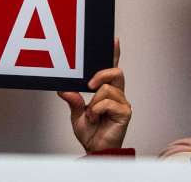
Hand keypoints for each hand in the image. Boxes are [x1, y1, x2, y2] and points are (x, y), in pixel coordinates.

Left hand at [58, 38, 131, 152]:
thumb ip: (73, 101)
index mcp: (107, 91)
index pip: (111, 68)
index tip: (113, 39)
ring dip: (94, 101)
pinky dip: (97, 109)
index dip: (114, 54)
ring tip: (90, 114)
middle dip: (101, 74)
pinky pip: (108, 102)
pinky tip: (95, 118)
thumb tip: (65, 90)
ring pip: (108, 88)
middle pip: (116, 72)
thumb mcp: (76, 114)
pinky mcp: (125, 113)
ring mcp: (122, 103)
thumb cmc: (90, 133)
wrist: (96, 150)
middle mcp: (117, 95)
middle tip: (89, 85)